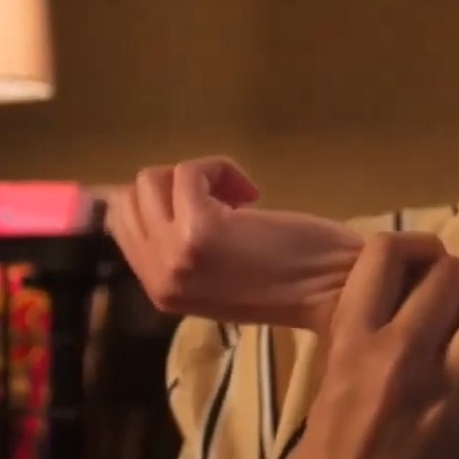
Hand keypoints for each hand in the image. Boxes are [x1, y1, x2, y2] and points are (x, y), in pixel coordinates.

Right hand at [106, 156, 362, 325]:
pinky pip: (188, 172)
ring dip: (198, 176)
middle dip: (175, 187)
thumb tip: (154, 196)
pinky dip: (220, 167)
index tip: (204, 203)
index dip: (159, 201)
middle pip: (131, 199)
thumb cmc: (293, 279)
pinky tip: (252, 193)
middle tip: (223, 201)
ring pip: (152, 181)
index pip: (122, 226)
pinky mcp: (202, 229)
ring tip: (238, 198)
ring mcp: (176, 254)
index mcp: (159, 292)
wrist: (336, 290)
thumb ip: (182, 248)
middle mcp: (159, 277)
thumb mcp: (220, 275)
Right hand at [282, 232, 458, 458]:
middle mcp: (403, 358)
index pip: (386, 253)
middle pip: (453, 274)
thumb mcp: (334, 374)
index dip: (415, 245)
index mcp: (356, 341)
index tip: (427, 260)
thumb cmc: (334, 449)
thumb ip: (368, 326)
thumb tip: (411, 282)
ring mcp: (451, 395)